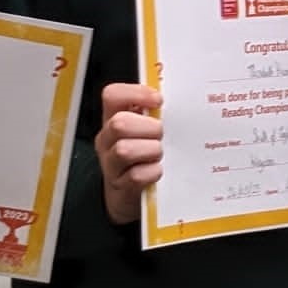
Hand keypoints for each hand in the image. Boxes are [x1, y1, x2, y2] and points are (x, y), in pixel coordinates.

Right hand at [95, 84, 162, 224]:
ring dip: (150, 150)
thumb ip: (153, 112)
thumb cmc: (144, 154)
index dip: (136, 93)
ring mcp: (110, 163)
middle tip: (160, 135)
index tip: (158, 101)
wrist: (131, 194)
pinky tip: (156, 171)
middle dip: (148, 128)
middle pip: (119, 123)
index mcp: (113, 118)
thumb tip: (179, 98)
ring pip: (124, 150)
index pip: (112, 95)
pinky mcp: (119, 185)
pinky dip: (152, 172)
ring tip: (158, 153)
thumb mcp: (144, 129)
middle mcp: (107, 139)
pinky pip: (136, 176)